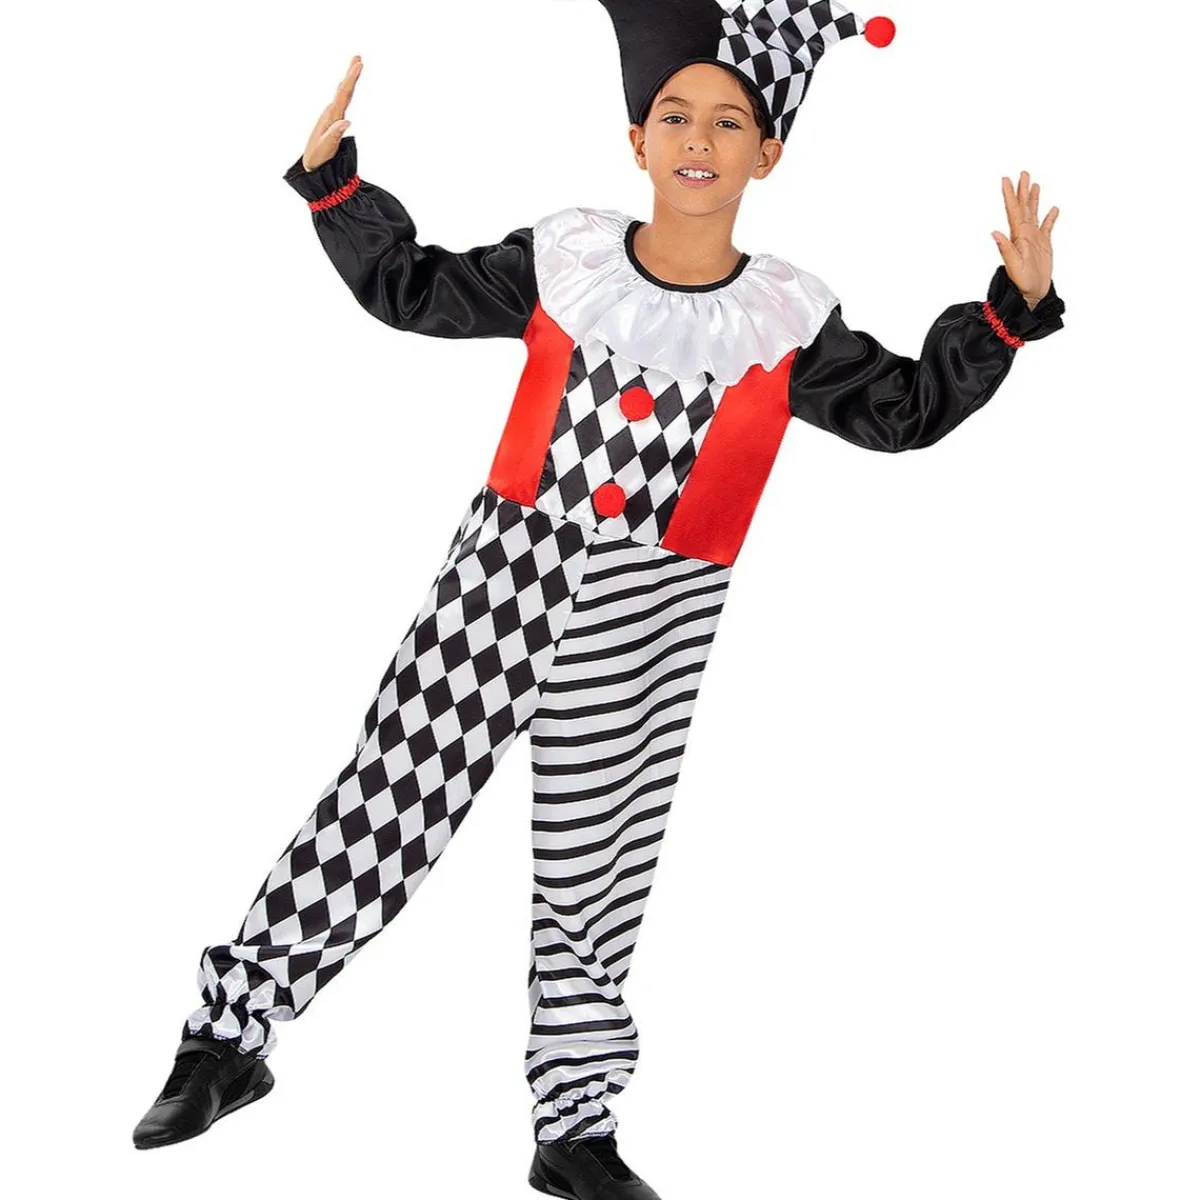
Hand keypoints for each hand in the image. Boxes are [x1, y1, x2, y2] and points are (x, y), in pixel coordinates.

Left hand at [301, 55, 361, 172]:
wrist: (310, 164)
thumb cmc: (318, 157)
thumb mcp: (326, 147)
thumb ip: (335, 133)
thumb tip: (347, 121)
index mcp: (331, 117)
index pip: (343, 94)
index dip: (351, 79)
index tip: (359, 65)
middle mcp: (331, 113)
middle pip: (343, 90)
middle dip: (351, 74)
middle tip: (358, 58)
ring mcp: (332, 116)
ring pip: (343, 94)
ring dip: (349, 80)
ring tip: (356, 66)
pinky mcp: (334, 121)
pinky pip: (342, 101)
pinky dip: (347, 91)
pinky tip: (348, 88)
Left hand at [992, 171, 1058, 308]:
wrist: (1031, 294)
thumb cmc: (1021, 282)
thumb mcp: (1013, 265)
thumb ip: (1005, 248)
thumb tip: (994, 233)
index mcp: (1017, 236)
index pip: (1013, 211)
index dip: (1009, 195)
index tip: (1006, 179)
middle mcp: (1025, 234)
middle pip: (1023, 207)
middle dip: (1022, 190)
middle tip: (1022, 173)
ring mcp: (1034, 239)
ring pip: (1034, 213)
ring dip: (1033, 199)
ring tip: (1034, 184)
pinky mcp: (1044, 245)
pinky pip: (1048, 227)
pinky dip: (1051, 218)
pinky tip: (1054, 209)